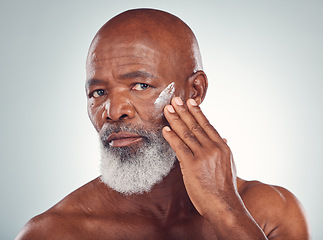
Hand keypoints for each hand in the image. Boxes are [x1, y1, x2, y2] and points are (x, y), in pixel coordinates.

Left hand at [162, 97, 238, 215]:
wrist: (224, 204)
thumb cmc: (225, 186)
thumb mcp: (229, 164)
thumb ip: (223, 148)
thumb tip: (223, 137)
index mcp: (222, 146)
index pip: (207, 124)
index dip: (197, 112)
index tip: (190, 101)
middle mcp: (213, 147)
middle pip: (195, 125)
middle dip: (183, 111)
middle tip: (174, 100)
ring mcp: (203, 155)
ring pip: (186, 133)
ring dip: (175, 120)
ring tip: (167, 110)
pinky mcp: (192, 165)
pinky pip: (179, 147)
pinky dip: (171, 137)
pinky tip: (165, 130)